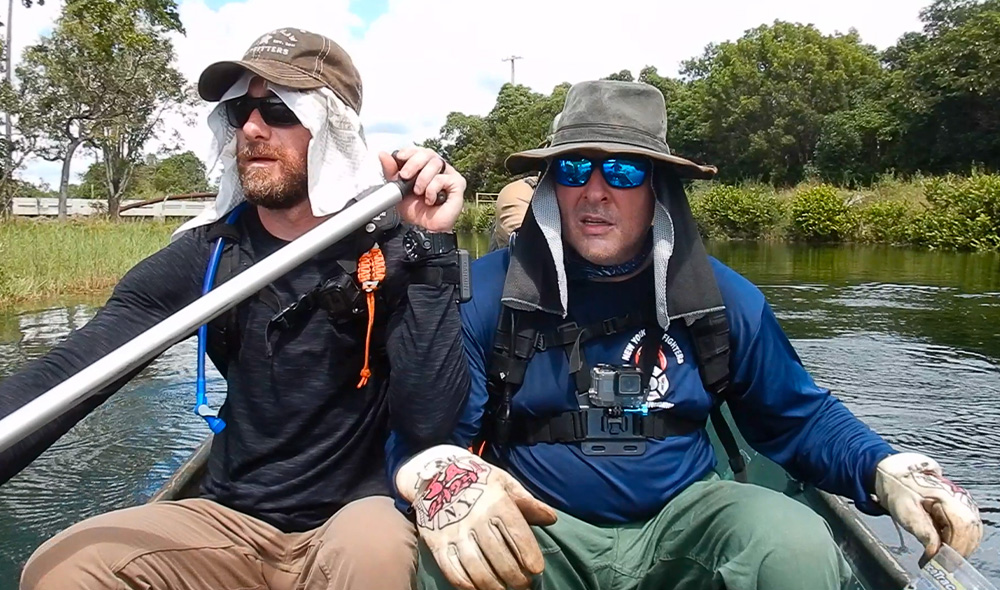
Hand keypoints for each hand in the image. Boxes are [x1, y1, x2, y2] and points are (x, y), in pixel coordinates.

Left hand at [379, 147, 465, 232]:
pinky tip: (430, 199)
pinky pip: (442, 178)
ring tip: (418, 192)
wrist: (424, 228)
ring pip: (435, 163)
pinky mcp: (457, 183)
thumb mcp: (397, 189)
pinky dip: (432, 190)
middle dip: (414, 163)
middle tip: (405, 176)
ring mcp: (449, 174)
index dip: (409, 151)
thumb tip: (383, 155)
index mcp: (424, 166)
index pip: (419, 151)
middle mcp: (438, 168)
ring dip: (422, 179)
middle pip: (428, 153)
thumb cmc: (416, 210)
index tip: (399, 157)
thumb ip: (391, 171)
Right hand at [396, 445, 557, 589]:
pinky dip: (466, 585)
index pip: (517, 533)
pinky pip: (452, 571)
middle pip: (499, 556)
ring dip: (494, 585)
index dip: (528, 554)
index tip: (536, 569)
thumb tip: (551, 518)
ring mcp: (454, 533)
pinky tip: (478, 589)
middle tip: (523, 585)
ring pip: (477, 568)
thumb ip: (527, 502)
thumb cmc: (478, 480)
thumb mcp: (504, 483)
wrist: (436, 475)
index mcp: (496, 502)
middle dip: (515, 577)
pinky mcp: (437, 543)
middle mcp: (475, 519)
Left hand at [875, 452, 982, 560]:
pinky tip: (946, 549)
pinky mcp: (962, 510)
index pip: (961, 528)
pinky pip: (968, 531)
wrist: (896, 477)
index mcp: (948, 497)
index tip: (939, 561)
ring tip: (941, 558)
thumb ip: (923, 532)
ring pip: (971, 534)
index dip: (952, 548)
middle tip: (938, 563)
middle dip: (955, 552)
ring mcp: (964, 505)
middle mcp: (962, 500)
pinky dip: (959, 543)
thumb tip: (935, 553)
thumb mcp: (906, 511)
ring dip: (958, 549)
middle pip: (970, 533)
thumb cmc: (899, 491)